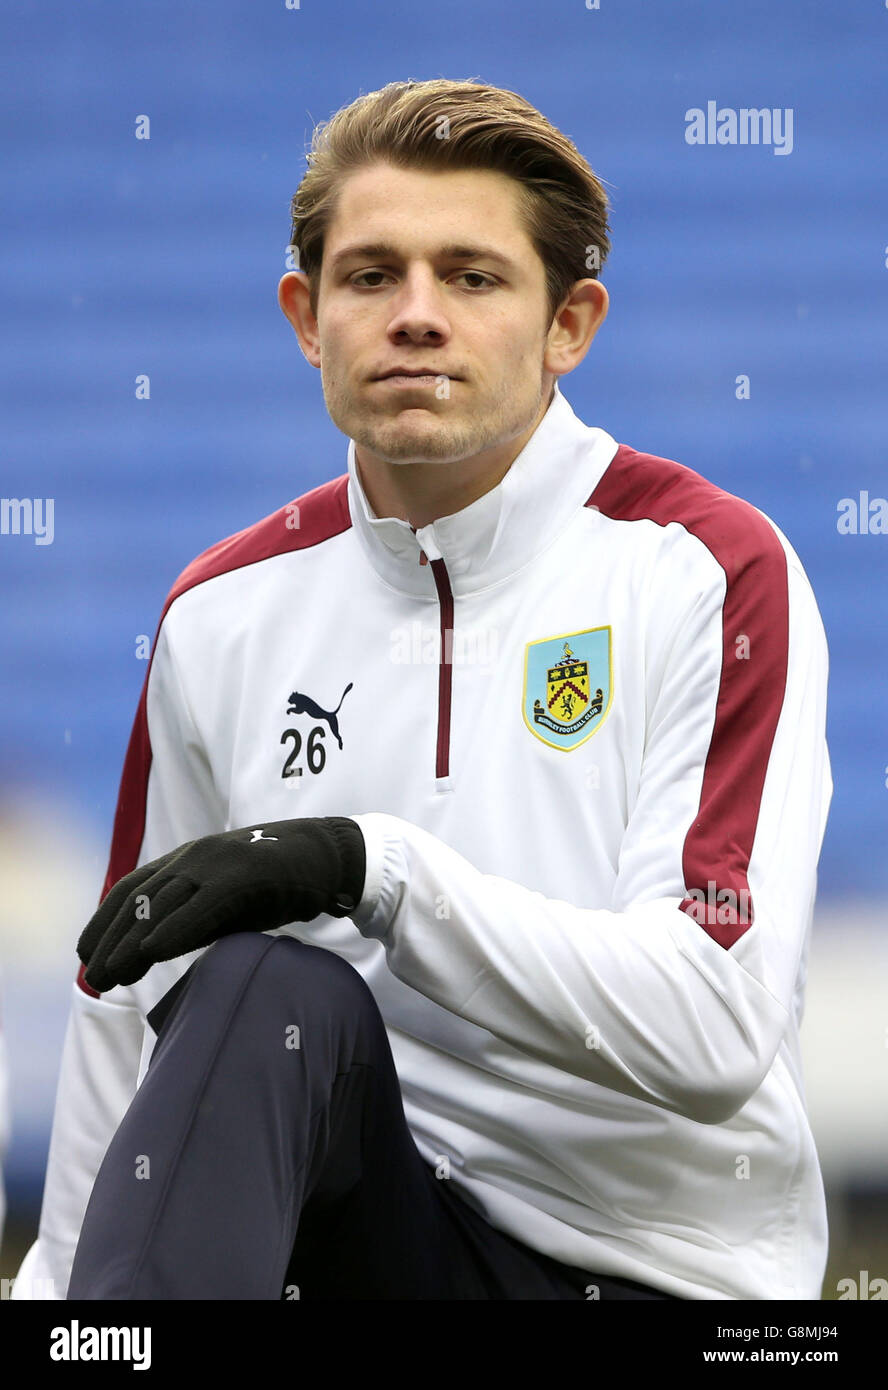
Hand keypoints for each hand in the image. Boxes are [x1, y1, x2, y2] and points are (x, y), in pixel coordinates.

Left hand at [77, 817, 365, 991]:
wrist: (328, 856)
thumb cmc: (278, 882)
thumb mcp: (226, 900)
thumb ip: (193, 916)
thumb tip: (155, 948)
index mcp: (187, 859)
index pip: (132, 888)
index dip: (104, 920)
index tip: (85, 954)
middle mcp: (193, 856)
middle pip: (139, 899)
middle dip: (111, 939)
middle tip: (94, 977)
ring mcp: (217, 863)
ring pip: (161, 904)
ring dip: (131, 943)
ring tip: (111, 975)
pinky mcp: (242, 876)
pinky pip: (199, 906)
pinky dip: (173, 930)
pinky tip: (153, 954)